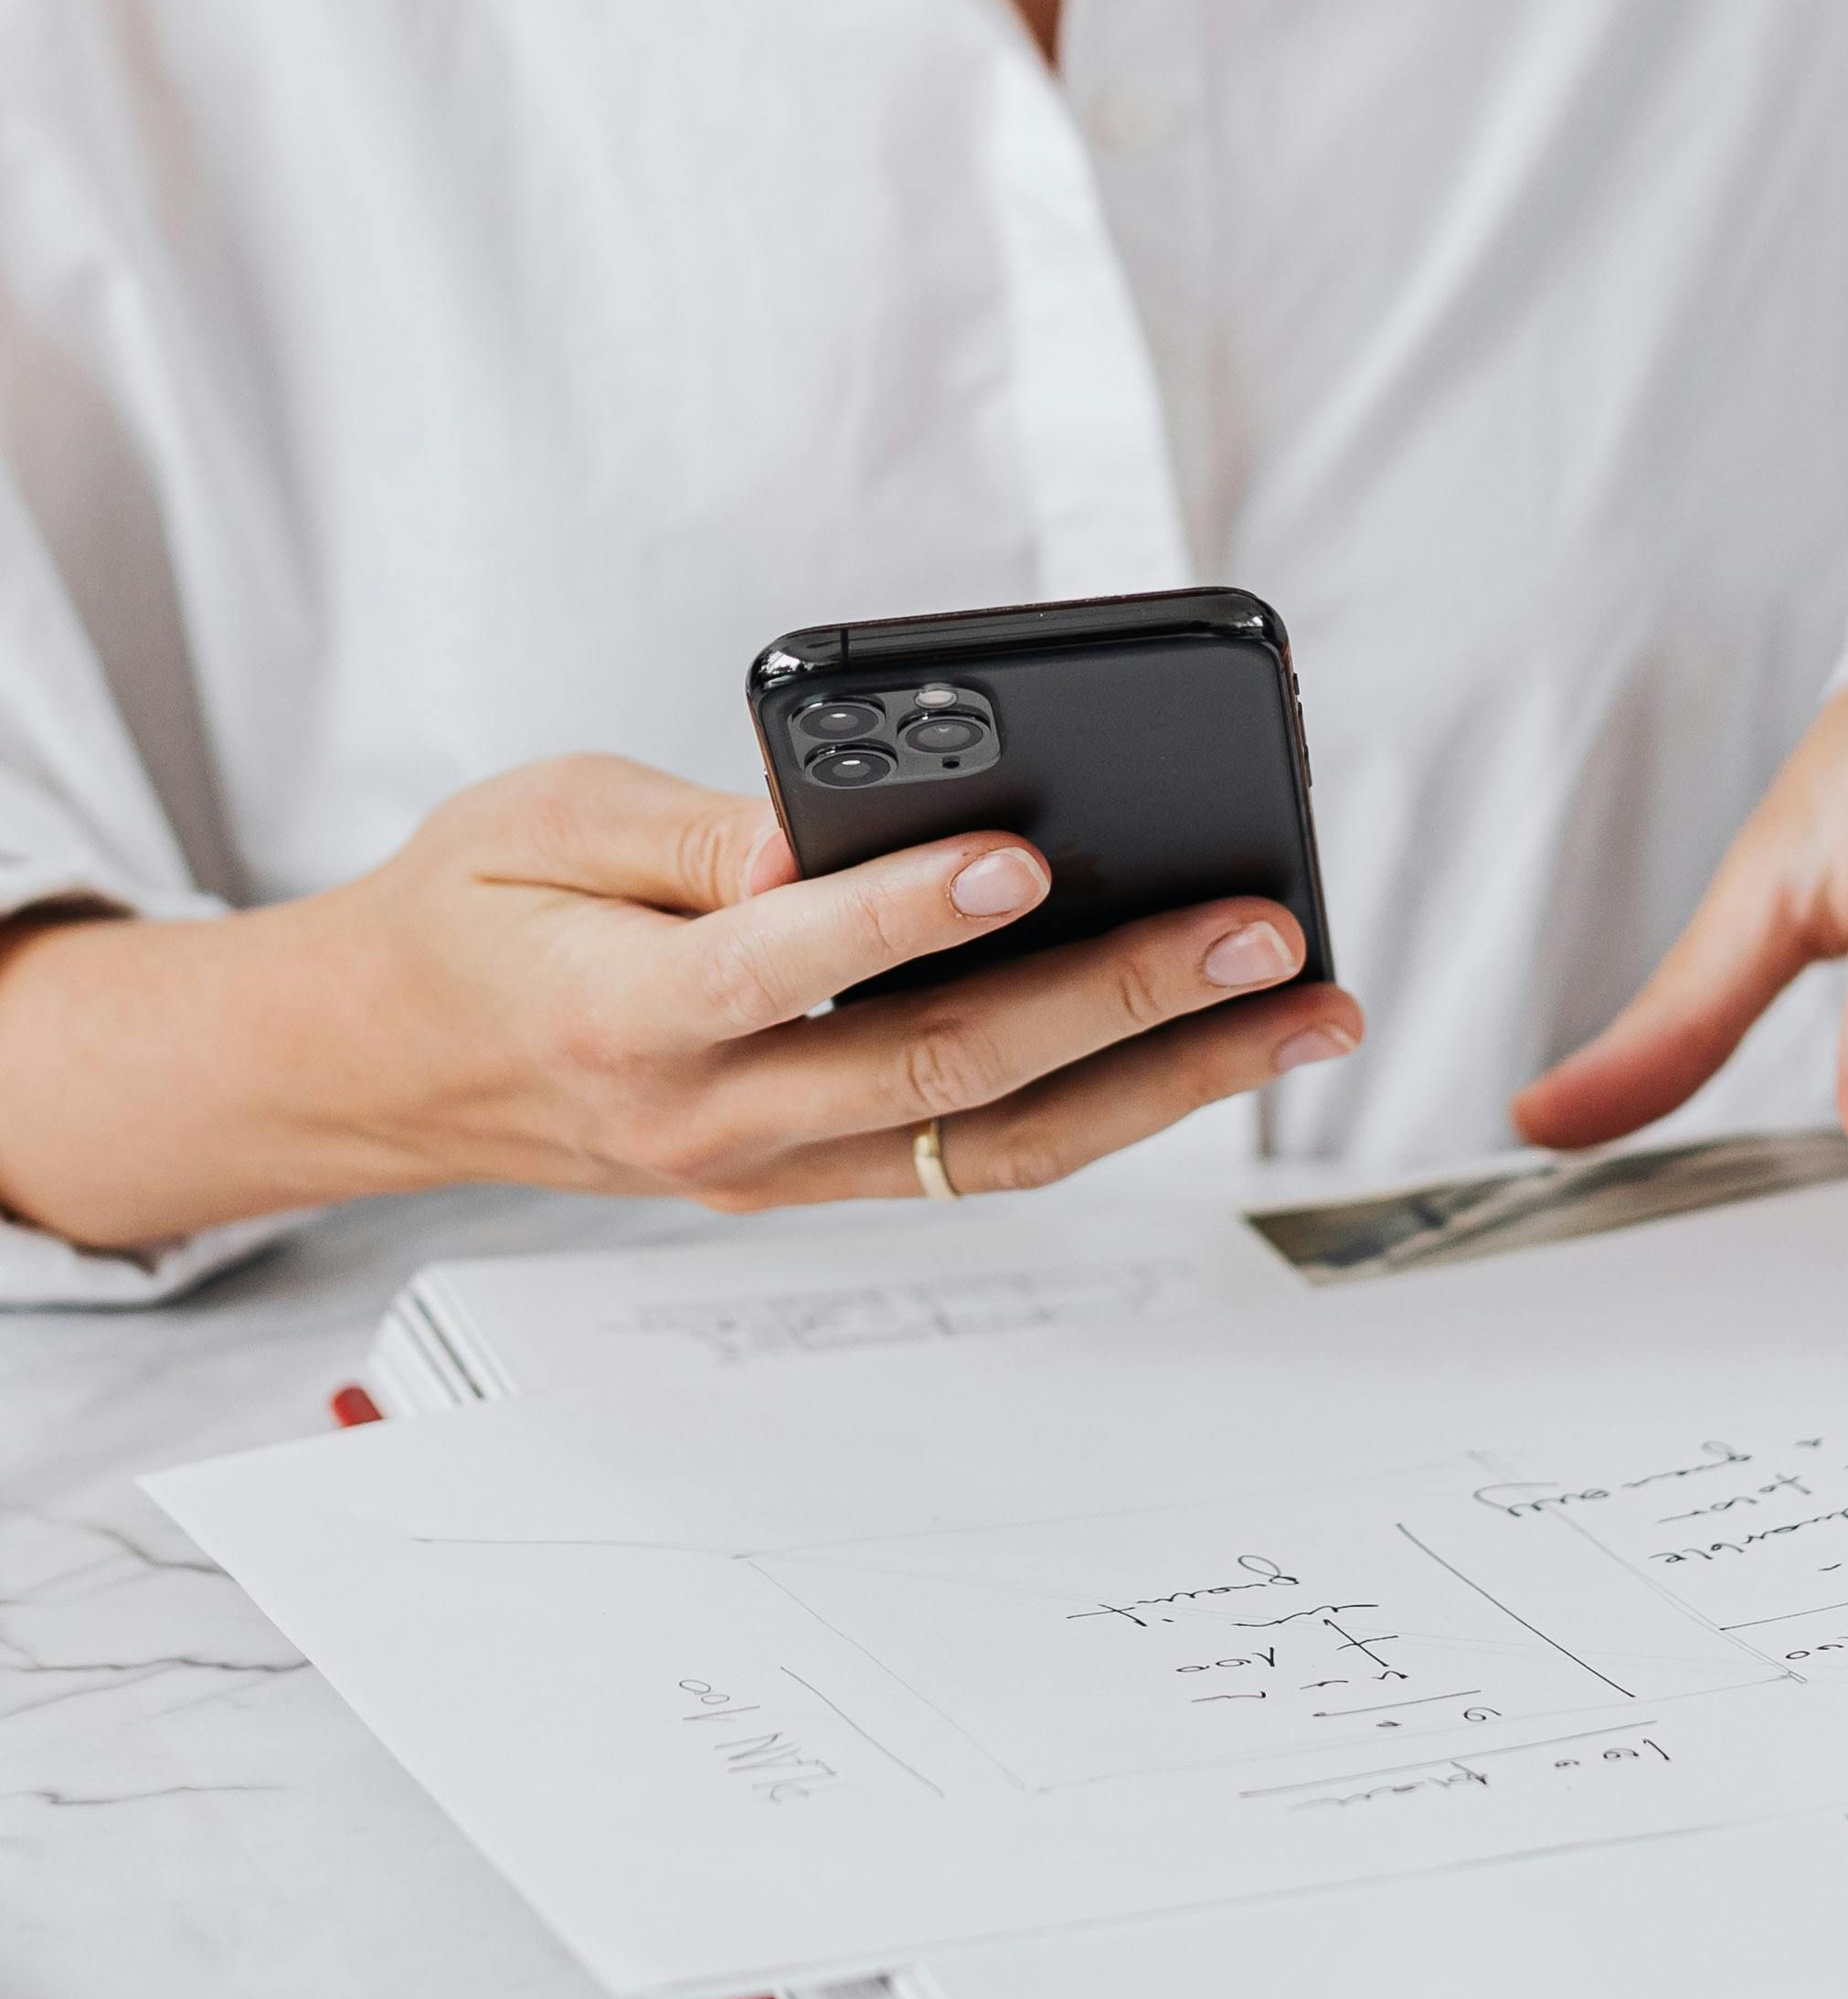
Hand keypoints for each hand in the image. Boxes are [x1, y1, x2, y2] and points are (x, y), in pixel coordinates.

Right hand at [0, 756, 1361, 1248]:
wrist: (394, 1069)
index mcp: (625, 1010)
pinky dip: (1104, 1106)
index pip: (787, 964)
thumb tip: (817, 835)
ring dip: (1165, 1084)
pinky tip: (1210, 1048)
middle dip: (1124, 1002)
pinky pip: (976, 1157)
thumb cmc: (471, 915)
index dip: (908, 915)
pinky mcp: (812, 1179)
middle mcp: (712, 1117)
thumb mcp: (538, 820)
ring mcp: (771, 1170)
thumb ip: (687, 833)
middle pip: (944, 1073)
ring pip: (994, 1146)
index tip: (1027, 854)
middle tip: (1265, 931)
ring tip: (1301, 1012)